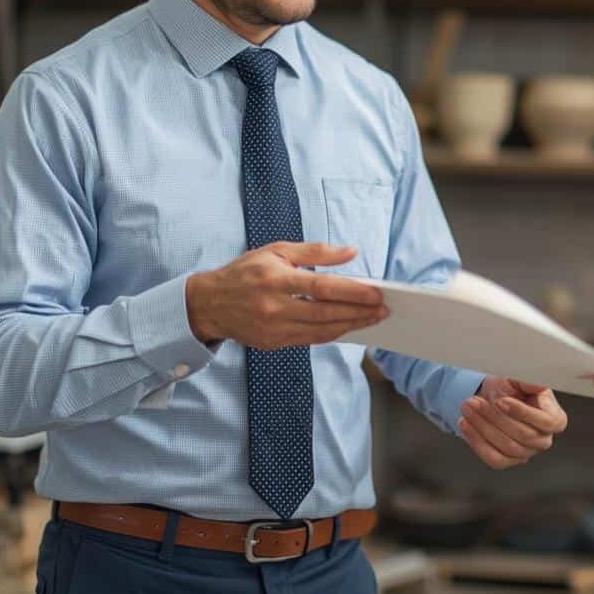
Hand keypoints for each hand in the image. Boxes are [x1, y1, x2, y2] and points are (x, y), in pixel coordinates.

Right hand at [185, 241, 387, 348]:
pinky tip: (348, 327)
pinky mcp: (273, 342)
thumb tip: (351, 252)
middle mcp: (274, 306)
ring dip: (351, 326)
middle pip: (325, 313)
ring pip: (321, 331)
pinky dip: (332, 334)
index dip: (352, 292)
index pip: (322, 288)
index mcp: (276, 279)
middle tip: (383, 309)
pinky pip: (310, 340)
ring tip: (373, 319)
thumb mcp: (276, 251)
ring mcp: (273, 328)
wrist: (209, 303)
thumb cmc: (245, 272)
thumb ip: (315, 251)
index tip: (376, 293)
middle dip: (359, 312)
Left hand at [459, 377, 568, 469]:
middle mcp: (543, 439)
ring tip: (468, 409)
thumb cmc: (511, 388)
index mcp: (555, 418)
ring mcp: (527, 452)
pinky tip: (466, 425)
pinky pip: (494, 458)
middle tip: (475, 402)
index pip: (547, 422)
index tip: (501, 401)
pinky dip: (477, 442)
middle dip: (496, 417)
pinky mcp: (508, 461)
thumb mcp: (520, 378)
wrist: (493, 397)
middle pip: (524, 435)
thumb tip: (537, 383)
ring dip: (482, 427)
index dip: (523, 413)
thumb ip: (530, 381)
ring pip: (507, 447)